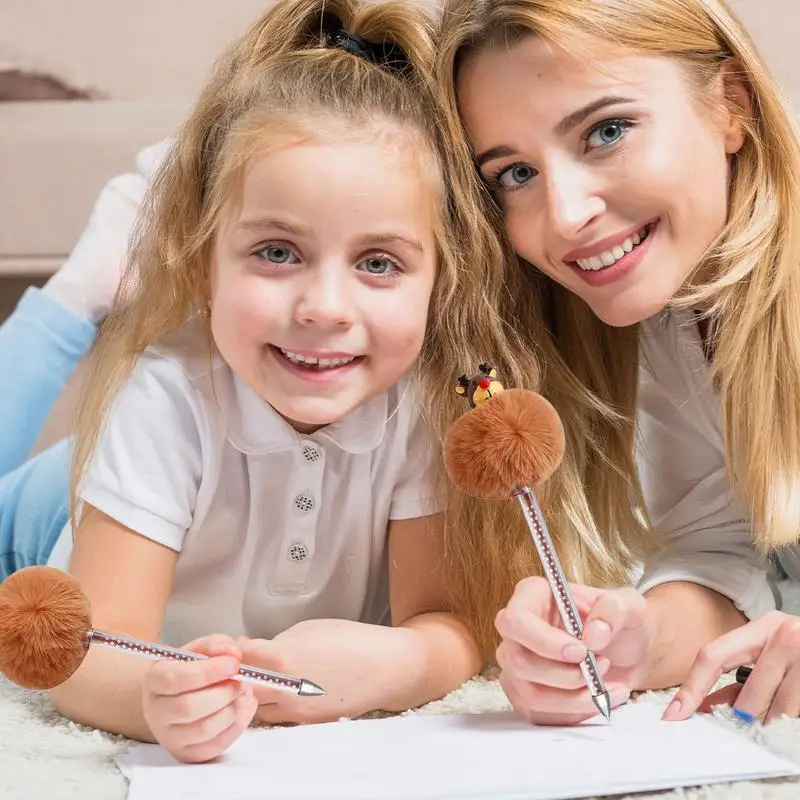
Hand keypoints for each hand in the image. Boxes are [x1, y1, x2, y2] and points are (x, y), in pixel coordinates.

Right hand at [142, 634, 257, 762]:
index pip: (175, 679)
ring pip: (204, 729)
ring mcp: (169, 737)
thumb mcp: (199, 649)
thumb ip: (216, 645)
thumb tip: (233, 654)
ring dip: (233, 709)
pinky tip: (244, 706)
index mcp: (154, 681)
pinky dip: (237, 725)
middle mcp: (156, 712)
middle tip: (242, 680)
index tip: (234, 664)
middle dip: (224, 692)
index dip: (208, 671)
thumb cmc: (190, 670)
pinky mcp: (187, 754)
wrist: (176, 698)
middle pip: (189, 707)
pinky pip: (215, 746)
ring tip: (245, 692)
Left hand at [237, 618, 417, 724]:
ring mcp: (294, 710)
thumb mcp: (308, 628)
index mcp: (282, 659)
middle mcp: (283, 690)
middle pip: (239, 687)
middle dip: (235, 675)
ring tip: (261, 675)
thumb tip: (255, 648)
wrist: (385, 668)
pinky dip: (271, 703)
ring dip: (251, 692)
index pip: (237, 657)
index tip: (230, 645)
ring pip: (255, 706)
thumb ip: (277, 641)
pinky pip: (276, 715)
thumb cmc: (352, 641)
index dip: (230, 649)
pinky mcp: (305, 722)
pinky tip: (281, 687)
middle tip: (238, 663)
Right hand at [495, 577, 650, 724]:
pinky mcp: (525, 694)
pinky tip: (599, 697)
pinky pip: (542, 715)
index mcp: (531, 596)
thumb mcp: (628, 604)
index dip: (543, 641)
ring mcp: (516, 664)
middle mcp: (516, 630)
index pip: (515, 620)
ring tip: (605, 685)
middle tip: (600, 667)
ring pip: (531, 694)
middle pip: (519, 662)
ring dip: (574, 698)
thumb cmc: (619, 621)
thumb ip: (614, 609)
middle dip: (565, 675)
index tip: (581, 652)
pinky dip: (576, 713)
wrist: (627, 652)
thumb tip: (593, 634)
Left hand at [665, 611, 799, 723]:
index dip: (692, 687)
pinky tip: (793, 708)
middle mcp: (785, 635)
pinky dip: (792, 718)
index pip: (713, 656)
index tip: (676, 713)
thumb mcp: (770, 652)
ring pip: (777, 710)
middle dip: (745, 712)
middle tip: (747, 717)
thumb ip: (739, 673)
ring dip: (774, 717)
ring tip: (781, 708)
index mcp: (762, 626)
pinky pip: (797, 714)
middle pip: (748, 693)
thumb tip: (701, 703)